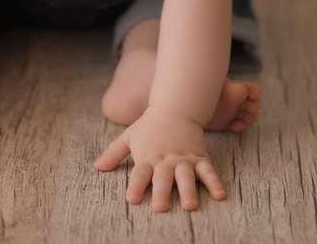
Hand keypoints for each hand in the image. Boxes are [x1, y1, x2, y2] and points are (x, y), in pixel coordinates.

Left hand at [94, 106, 225, 211]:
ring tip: (190, 206)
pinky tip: (219, 195)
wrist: (175, 108)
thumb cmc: (149, 126)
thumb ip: (113, 153)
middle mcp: (166, 160)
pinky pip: (208, 172)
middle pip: (163, 178)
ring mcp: (184, 159)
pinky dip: (214, 183)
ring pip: (186, 177)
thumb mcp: (128, 137)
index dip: (136, 186)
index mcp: (148, 157)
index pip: (140, 174)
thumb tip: (96, 166)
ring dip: (188, 191)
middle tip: (160, 207)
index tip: (131, 199)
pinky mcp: (199, 158)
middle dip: (162, 193)